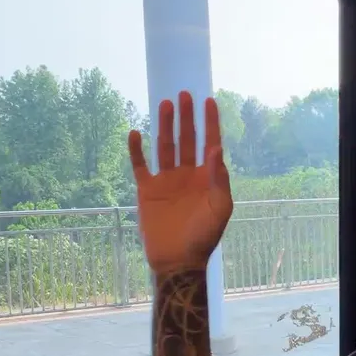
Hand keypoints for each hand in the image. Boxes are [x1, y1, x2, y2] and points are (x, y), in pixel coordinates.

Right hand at [128, 91, 232, 274]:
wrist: (177, 260)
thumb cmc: (204, 237)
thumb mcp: (219, 208)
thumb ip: (219, 179)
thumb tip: (217, 149)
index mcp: (207, 178)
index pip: (210, 143)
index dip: (210, 122)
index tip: (209, 101)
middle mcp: (187, 174)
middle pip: (187, 139)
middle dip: (186, 117)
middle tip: (184, 94)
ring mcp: (166, 181)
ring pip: (166, 146)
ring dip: (166, 125)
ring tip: (165, 103)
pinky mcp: (147, 190)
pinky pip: (140, 165)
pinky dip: (136, 150)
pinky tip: (136, 132)